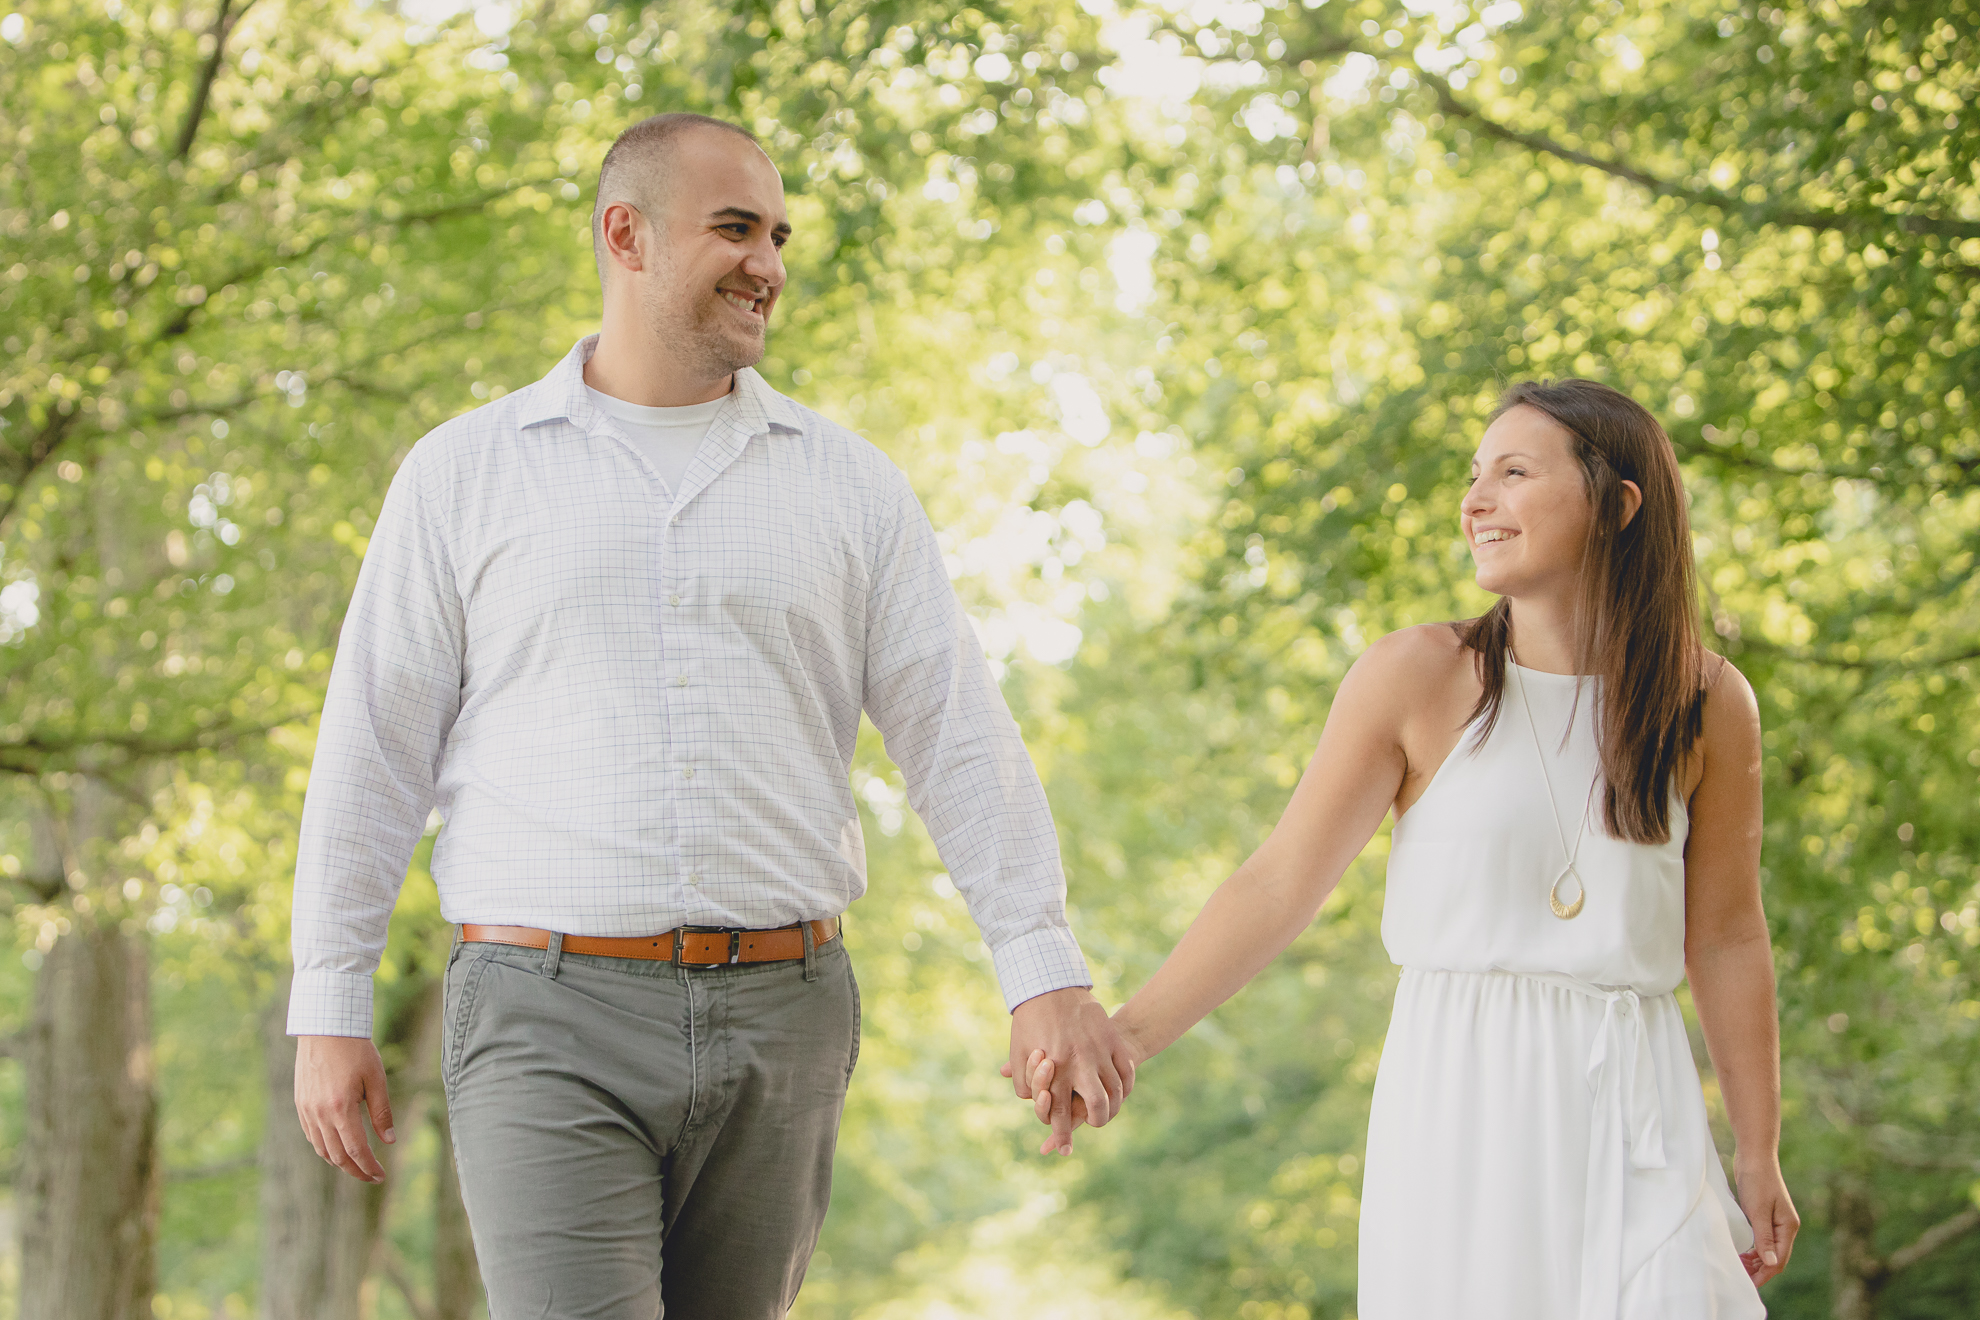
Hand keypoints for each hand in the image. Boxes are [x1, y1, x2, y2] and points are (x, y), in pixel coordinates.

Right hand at [294, 1034, 395, 1182]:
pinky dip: (325, 1147)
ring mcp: (306, 1110)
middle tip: (372, 1176)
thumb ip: (382, 1112)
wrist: (325, 1027)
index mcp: (341, 1109)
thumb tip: (390, 1141)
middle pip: (337, 1156)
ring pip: (322, 1148)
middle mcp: (319, 1114)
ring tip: (357, 1165)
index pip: (357, 1150)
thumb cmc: (356, 1049)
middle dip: (356, 1170)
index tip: (381, 1176)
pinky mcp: (300, 1103)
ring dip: (339, 1162)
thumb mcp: (376, 1079)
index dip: (369, 1167)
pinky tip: (337, 1147)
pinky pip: (311, 1135)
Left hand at [1003, 986, 1135, 1155]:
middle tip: (1092, 1121)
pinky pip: (1126, 1071)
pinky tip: (1119, 1090)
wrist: (1051, 983)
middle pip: (1098, 1107)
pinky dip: (1125, 1086)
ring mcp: (1099, 1051)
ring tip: (1106, 1108)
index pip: (1061, 1113)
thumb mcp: (1018, 1052)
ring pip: (1117, 1091)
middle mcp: (1079, 1063)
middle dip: (1096, 1121)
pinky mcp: (1112, 1040)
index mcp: (1054, 1069)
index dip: (1061, 1136)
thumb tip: (1037, 1102)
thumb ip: (1023, 1083)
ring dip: (1113, 1105)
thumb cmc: (1030, 1021)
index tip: (1064, 1150)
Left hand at [1733, 1157, 1798, 1286]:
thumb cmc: (1757, 1180)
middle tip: (1740, 1278)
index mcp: (1788, 1227)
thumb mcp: (1758, 1211)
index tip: (1749, 1283)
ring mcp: (1775, 1221)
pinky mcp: (1764, 1215)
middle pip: (1774, 1257)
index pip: (1779, 1259)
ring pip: (1767, 1249)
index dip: (1765, 1273)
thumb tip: (1771, 1263)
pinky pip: (1761, 1238)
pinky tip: (1741, 1252)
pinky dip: (1752, 1248)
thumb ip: (1764, 1237)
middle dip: (1759, 1270)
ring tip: (1738, 1267)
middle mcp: (1785, 1226)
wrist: (1754, 1155)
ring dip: (1755, 1260)